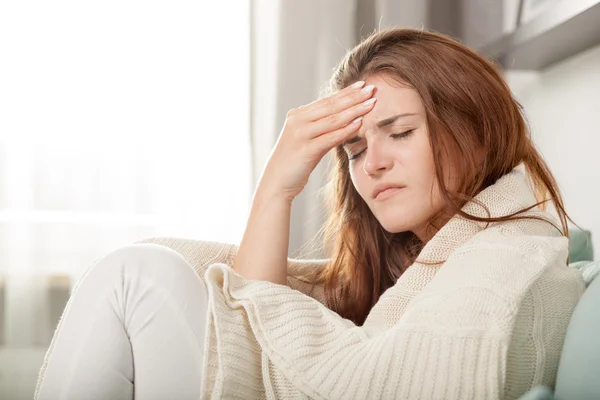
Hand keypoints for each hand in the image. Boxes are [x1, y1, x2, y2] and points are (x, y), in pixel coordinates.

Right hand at [258, 81, 376, 200]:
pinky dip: (346, 129)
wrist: (275, 183)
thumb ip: (321, 128)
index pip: (326, 100)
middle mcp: (297, 121)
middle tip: (372, 88)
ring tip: (372, 102)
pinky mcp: (305, 150)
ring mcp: (300, 134)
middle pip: (331, 106)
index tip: (363, 85)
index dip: (346, 92)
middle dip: (354, 96)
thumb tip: (345, 119)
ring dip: (355, 110)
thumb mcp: (307, 140)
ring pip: (333, 119)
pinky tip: (360, 123)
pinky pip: (330, 137)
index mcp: (297, 116)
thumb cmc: (293, 163)